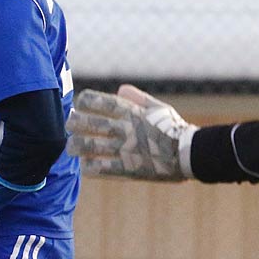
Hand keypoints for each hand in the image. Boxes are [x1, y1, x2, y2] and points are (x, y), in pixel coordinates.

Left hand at [66, 84, 195, 180]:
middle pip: (90, 124)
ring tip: (71, 147)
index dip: (85, 101)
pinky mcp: (128, 169)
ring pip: (90, 147)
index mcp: (132, 112)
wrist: (189, 154)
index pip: (100, 102)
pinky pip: (101, 168)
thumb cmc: (174, 128)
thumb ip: (138, 97)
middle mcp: (125, 129)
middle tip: (69, 124)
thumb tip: (120, 89)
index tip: (80, 103)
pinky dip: (89, 166)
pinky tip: (85, 164)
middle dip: (74, 123)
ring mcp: (125, 150)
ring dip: (76, 146)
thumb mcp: (158, 108)